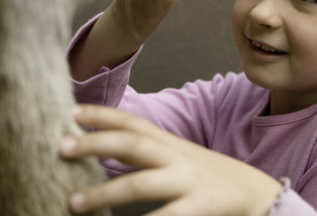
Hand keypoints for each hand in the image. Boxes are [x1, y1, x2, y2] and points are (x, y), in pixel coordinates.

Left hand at [60, 105, 281, 215]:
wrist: (255, 192)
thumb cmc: (208, 176)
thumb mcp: (180, 157)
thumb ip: (149, 152)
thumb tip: (106, 148)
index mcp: (170, 144)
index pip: (134, 122)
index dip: (103, 114)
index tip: (71, 111)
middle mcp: (177, 157)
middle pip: (134, 142)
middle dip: (97, 142)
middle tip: (61, 146)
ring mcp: (188, 182)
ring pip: (142, 184)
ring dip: (105, 193)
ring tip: (72, 203)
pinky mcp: (200, 206)